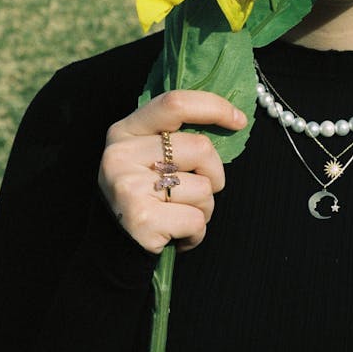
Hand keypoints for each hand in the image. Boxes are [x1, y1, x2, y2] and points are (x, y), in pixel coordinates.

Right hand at [99, 90, 246, 253]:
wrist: (114, 247)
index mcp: (125, 131)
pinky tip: (176, 235)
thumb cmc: (145, 197)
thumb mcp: (149, 157)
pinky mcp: (141, 219)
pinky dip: (196, 233)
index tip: (239, 121)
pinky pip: (197, 220)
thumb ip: (177, 137)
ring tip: (178, 216)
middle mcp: (122, 154)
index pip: (175, 104)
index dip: (214, 107)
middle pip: (200, 148)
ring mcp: (129, 186)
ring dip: (203, 208)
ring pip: (204, 188)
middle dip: (213, 174)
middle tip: (193, 194)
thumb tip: (232, 119)